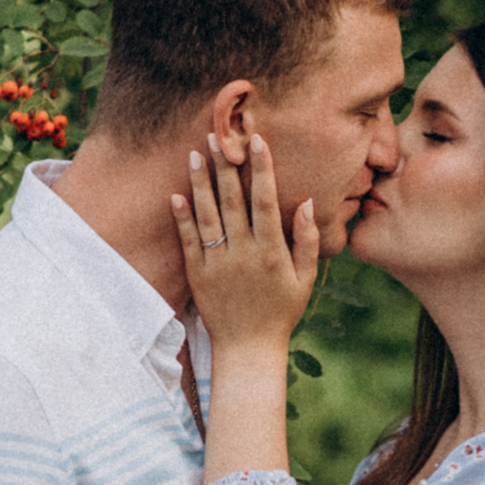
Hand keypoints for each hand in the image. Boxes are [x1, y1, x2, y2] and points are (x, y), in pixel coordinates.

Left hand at [172, 132, 317, 360]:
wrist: (248, 349)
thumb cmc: (281, 312)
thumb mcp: (305, 278)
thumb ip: (308, 239)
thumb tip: (308, 202)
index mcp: (272, 251)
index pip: (266, 201)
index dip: (262, 169)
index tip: (258, 141)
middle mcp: (244, 253)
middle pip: (232, 201)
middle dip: (226, 166)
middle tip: (219, 135)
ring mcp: (218, 264)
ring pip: (207, 215)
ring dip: (200, 183)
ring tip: (195, 154)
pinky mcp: (198, 275)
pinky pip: (188, 242)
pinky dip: (182, 218)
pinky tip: (176, 195)